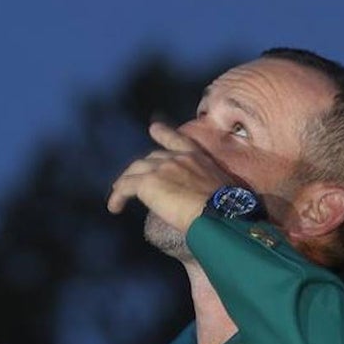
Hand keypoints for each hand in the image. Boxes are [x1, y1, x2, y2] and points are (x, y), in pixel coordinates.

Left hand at [107, 122, 233, 231]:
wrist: (220, 214)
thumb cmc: (229, 212)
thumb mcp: (224, 192)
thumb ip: (209, 191)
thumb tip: (206, 208)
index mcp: (200, 158)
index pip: (179, 140)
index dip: (164, 134)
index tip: (154, 128)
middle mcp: (180, 158)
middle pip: (152, 158)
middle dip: (141, 168)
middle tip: (132, 179)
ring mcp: (163, 167)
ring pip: (136, 170)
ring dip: (125, 182)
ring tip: (118, 195)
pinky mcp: (149, 182)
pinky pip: (126, 186)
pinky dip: (117, 196)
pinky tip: (114, 208)